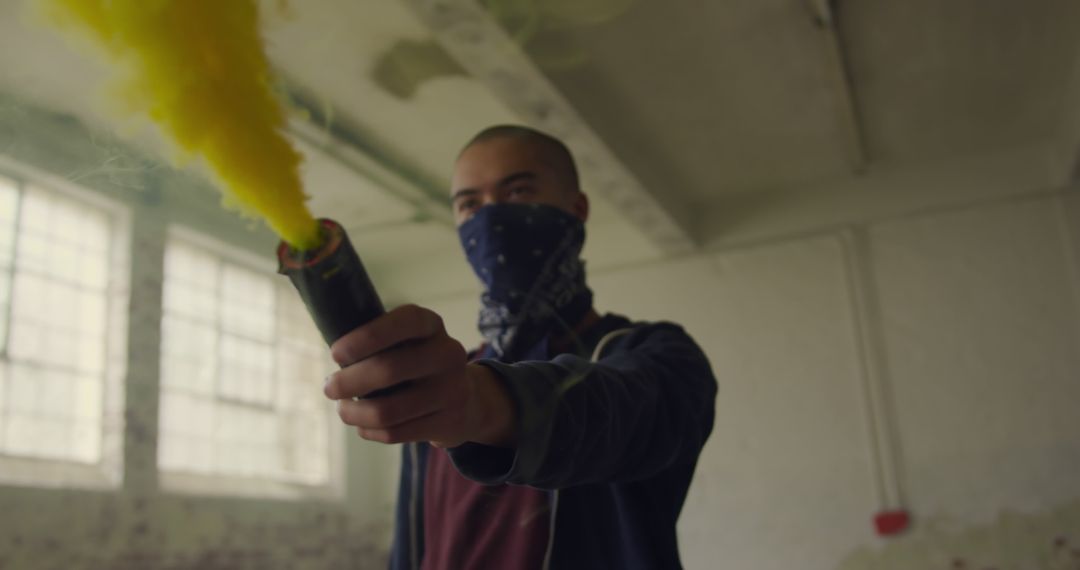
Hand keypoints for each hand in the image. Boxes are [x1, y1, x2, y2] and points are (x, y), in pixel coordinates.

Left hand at [323, 304, 515, 447]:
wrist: (467, 398)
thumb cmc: (418, 364)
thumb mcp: (408, 341)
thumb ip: (379, 342)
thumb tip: (335, 357)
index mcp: (432, 325)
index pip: (402, 323)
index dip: (364, 338)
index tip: (336, 354)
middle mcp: (448, 354)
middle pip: (388, 370)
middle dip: (348, 382)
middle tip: (329, 388)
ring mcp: (452, 390)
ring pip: (387, 410)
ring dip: (354, 413)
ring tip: (344, 409)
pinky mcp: (448, 422)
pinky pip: (396, 433)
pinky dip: (370, 431)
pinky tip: (363, 425)